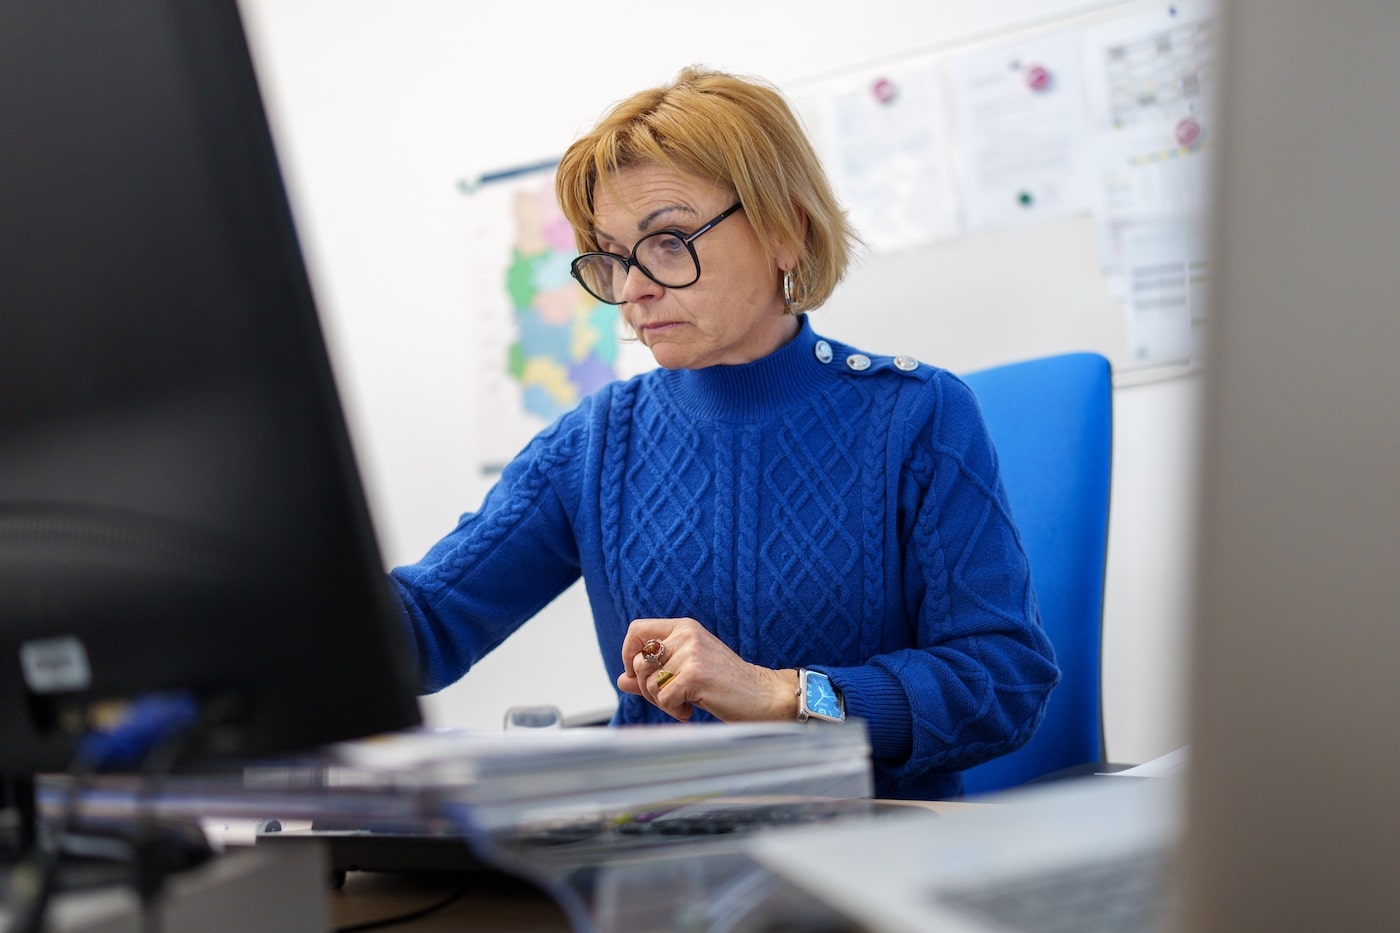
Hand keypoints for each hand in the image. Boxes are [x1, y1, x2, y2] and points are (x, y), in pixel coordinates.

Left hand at [617, 617, 799, 722]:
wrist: (763, 696)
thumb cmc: (727, 685)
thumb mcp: (687, 672)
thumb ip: (654, 673)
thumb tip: (622, 679)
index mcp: (684, 627)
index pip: (637, 630)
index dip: (628, 654)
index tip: (637, 675)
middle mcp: (686, 634)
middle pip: (639, 663)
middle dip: (648, 689)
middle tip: (671, 698)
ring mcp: (691, 653)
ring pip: (649, 684)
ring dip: (663, 702)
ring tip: (686, 704)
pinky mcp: (695, 674)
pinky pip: (664, 698)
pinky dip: (675, 711)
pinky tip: (692, 710)